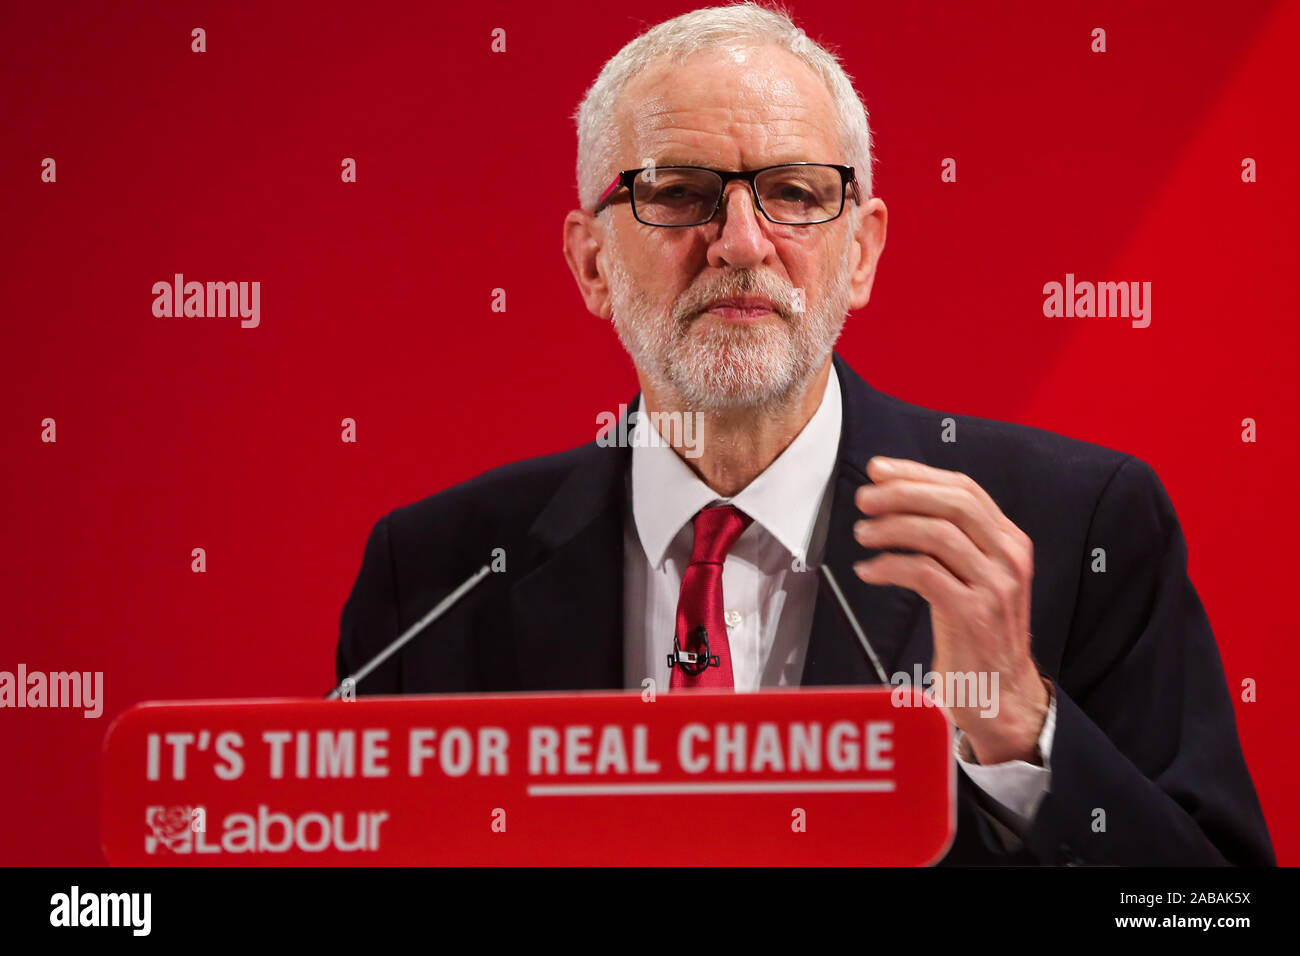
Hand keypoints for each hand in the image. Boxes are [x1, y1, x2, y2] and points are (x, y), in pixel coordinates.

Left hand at [853, 456, 1048, 763]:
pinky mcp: (975, 614)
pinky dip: (890, 566)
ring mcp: (996, 586)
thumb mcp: (973, 577)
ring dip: (892, 528)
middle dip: (903, 493)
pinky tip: (868, 571)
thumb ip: (951, 540)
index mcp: (1010, 541)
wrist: (1001, 694)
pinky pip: (925, 574)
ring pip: (939, 534)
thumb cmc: (977, 634)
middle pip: (954, 503)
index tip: (879, 470)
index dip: (918, 473)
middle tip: (865, 498)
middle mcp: (1009, 557)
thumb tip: (897, 497)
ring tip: (862, 534)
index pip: (965, 488)